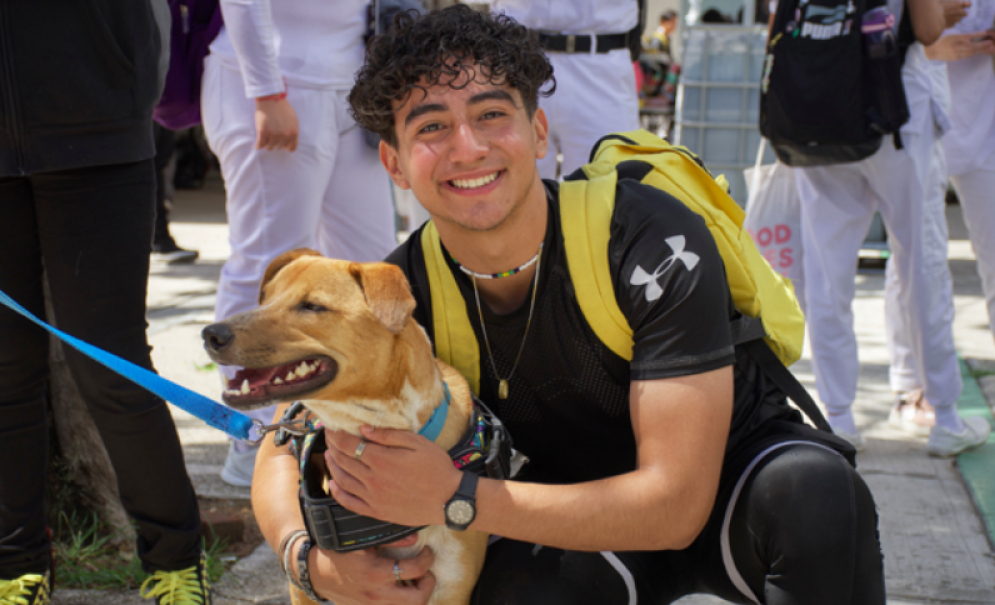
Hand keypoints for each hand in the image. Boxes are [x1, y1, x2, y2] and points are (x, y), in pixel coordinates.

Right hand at [254, 97, 298, 150]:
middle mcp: (285, 135)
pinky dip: (258, 145)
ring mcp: (274, 134)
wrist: (271, 98)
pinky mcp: (263, 132)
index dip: (286, 145)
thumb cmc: (282, 108)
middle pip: (279, 147)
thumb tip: (289, 142)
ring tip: (265, 137)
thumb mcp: (293, 120)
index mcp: (294, 133)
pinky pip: (259, 145)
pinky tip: (258, 144)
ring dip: (266, 143)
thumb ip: (292, 131)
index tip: (281, 142)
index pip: (291, 148)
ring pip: (269, 147)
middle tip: (271, 135)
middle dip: (275, 142)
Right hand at [308, 535, 436, 604]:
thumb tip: (415, 538)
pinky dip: (405, 601)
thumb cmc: (341, 552)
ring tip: (416, 581)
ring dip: (419, 595)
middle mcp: (376, 594)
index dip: (427, 559)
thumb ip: (390, 539)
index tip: (426, 551)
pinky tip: (403, 589)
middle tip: (425, 571)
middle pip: (418, 599)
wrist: (318, 574)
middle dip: (428, 583)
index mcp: (375, 572)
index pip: (415, 570)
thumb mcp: (362, 539)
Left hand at [324, 427, 461, 527]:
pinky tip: (333, 484)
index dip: (336, 435)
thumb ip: (388, 435)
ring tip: (328, 455)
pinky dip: (337, 493)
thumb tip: (363, 429)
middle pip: (343, 460)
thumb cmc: (436, 468)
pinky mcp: (376, 512)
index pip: (349, 444)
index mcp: (381, 459)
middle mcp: (372, 479)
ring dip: (332, 466)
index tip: (330, 427)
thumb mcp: (417, 443)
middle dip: (332, 446)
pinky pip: (349, 503)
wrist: (448, 500)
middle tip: (328, 438)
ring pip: (343, 480)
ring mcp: (373, 497)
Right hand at [925, 31, 994, 60]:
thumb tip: (978, 35)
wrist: (932, 52)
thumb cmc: (942, 41)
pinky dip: (974, 53)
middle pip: (972, 46)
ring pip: (971, 52)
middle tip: (991, 43)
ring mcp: (956, 54)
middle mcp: (957, 47)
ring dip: (980, 50)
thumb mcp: (953, 36)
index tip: (986, 34)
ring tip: (988, 48)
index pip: (969, 37)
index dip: (979, 36)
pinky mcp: (956, 58)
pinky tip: (978, 51)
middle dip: (983, 45)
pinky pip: (967, 55)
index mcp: (956, 39)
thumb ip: (965, 35)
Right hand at [938, 0, 970, 27]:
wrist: (931, 16)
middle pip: (965, 14)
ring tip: (947, 17)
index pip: (969, 5)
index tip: (966, 6)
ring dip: (955, 19)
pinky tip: (944, 21)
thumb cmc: (937, 7)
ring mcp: (956, 19)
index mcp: (958, 4)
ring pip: (959, 20)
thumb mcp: (944, 1)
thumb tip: (954, 3)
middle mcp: (959, 12)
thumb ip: (952, 3)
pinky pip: (952, 24)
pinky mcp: (951, 25)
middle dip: (961, 14)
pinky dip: (950, 23)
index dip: (967, 5)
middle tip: (955, 13)